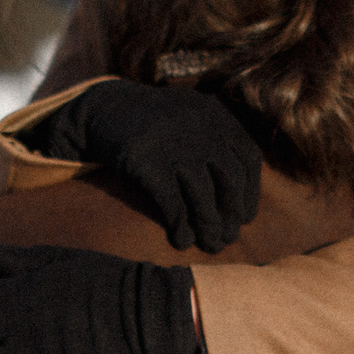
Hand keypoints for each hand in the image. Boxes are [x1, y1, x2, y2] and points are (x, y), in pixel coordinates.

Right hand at [20, 80, 261, 252]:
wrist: (103, 107)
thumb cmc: (153, 124)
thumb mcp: (190, 117)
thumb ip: (217, 141)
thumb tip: (239, 197)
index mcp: (215, 114)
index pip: (248, 159)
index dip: (250, 192)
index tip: (245, 218)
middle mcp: (199, 125)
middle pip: (229, 180)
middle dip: (232, 215)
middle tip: (227, 240)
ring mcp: (172, 142)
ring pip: (202, 196)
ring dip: (208, 227)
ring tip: (209, 246)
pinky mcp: (144, 159)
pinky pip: (171, 202)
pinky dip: (179, 226)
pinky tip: (180, 240)